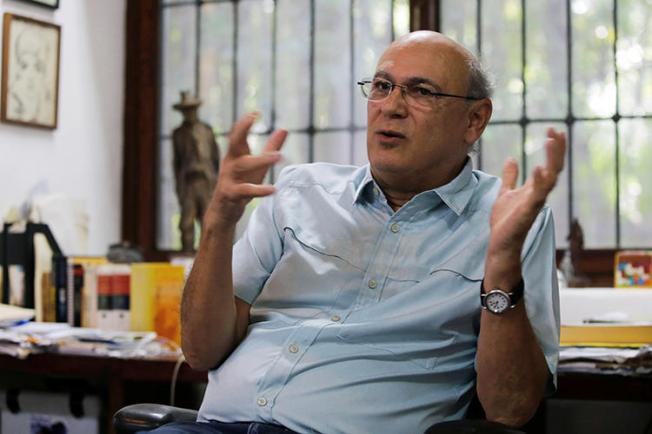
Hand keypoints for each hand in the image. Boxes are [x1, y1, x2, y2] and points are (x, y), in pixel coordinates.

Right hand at [204, 112, 286, 226]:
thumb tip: (284, 129)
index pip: (237, 135)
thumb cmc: (240, 185)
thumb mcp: (257, 166)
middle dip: (242, 130)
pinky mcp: (231, 194)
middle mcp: (230, 164)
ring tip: (279, 156)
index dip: (245, 123)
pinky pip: (245, 190)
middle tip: (254, 118)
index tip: (256, 112)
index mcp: (235, 155)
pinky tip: (273, 189)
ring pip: (243, 165)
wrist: (222, 213)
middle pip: (234, 143)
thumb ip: (270, 148)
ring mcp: (228, 178)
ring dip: (261, 160)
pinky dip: (259, 190)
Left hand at [485, 128, 565, 282]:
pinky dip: (539, 181)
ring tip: (552, 141)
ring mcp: (535, 203)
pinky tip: (538, 167)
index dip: (553, 148)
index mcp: (534, 189)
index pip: (549, 164)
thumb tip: (512, 159)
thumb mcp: (504, 193)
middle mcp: (538, 194)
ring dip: (552, 160)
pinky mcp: (527, 212)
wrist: (500, 244)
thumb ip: (510, 177)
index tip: (552, 129)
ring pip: (550, 178)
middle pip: (554, 168)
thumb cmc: (505, 222)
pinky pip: (537, 195)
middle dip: (557, 150)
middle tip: (556, 130)